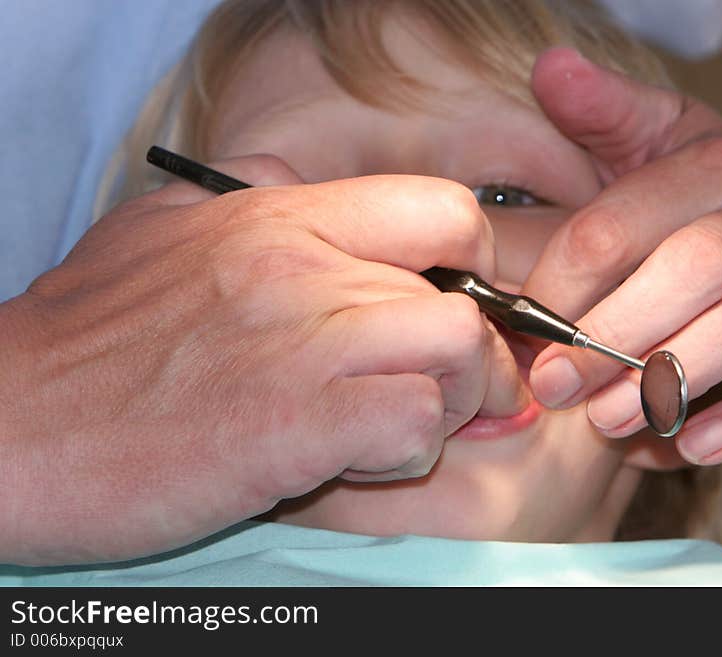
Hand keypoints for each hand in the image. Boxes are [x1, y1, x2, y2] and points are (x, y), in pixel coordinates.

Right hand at [0, 156, 526, 563]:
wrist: (12, 428)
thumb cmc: (89, 341)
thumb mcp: (163, 233)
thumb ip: (245, 201)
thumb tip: (304, 191)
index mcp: (281, 217)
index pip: (441, 210)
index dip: (470, 264)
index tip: (453, 308)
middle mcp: (302, 265)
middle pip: (462, 297)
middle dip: (469, 357)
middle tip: (433, 390)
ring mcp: (301, 341)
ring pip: (458, 350)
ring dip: (445, 403)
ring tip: (390, 426)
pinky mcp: (293, 424)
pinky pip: (415, 422)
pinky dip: (406, 452)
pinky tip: (355, 460)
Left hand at [524, 49, 721, 467]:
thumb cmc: (721, 204)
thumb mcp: (666, 142)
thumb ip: (605, 112)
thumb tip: (549, 68)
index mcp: (715, 169)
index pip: (619, 224)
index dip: (562, 285)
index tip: (526, 327)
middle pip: (692, 270)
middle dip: (611, 336)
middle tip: (554, 387)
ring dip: (672, 379)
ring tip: (607, 419)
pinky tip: (694, 442)